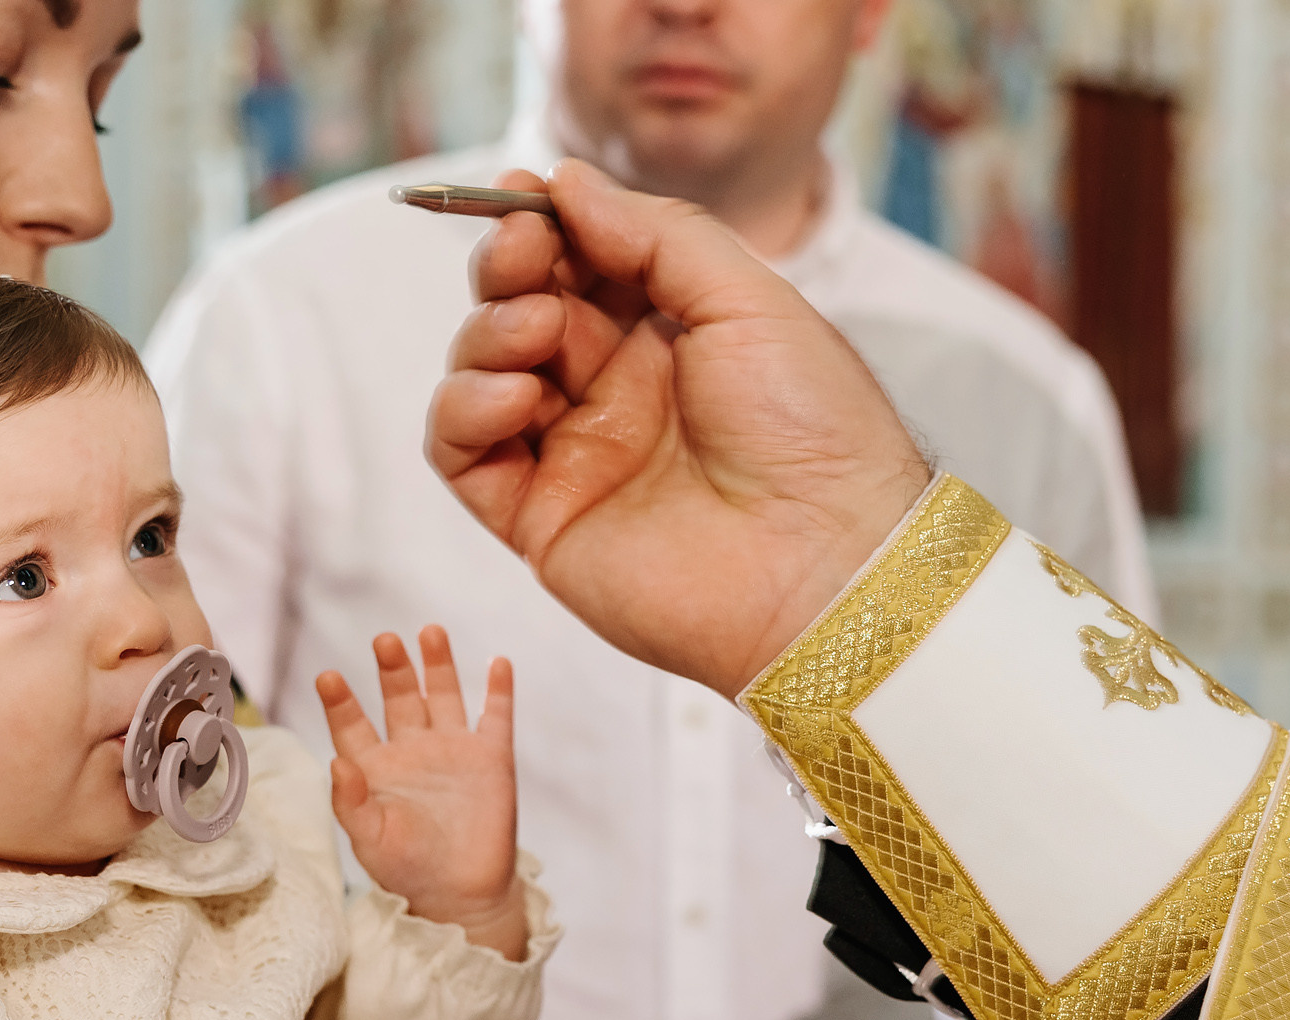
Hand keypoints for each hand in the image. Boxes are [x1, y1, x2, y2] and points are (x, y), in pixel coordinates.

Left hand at [317, 627, 528, 960]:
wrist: (462, 896)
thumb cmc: (407, 870)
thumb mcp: (369, 839)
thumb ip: (350, 802)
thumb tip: (336, 762)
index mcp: (375, 768)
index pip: (352, 725)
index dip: (340, 702)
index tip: (328, 678)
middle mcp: (412, 750)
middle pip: (399, 697)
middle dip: (393, 669)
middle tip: (385, 641)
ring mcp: (453, 751)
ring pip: (444, 695)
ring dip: (438, 664)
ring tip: (429, 632)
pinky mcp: (491, 759)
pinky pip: (495, 716)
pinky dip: (498, 690)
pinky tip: (497, 663)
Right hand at [429, 159, 933, 698]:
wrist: (826, 565)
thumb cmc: (813, 435)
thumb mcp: (749, 299)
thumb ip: (656, 236)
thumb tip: (566, 185)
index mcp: (672, 338)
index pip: (579, 264)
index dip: (542, 225)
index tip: (522, 193)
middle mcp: (618, 393)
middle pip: (522, 307)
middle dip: (508, 267)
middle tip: (522, 251)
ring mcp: (576, 455)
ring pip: (483, 372)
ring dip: (488, 333)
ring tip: (537, 333)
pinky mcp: (542, 520)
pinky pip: (463, 454)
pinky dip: (464, 411)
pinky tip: (511, 394)